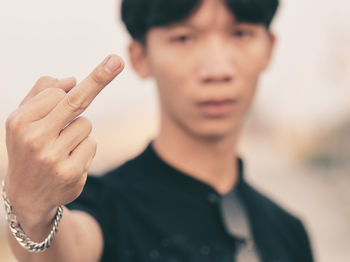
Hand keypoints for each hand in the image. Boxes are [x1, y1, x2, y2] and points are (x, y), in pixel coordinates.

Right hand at [4, 55, 123, 227]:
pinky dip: (83, 148)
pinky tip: (67, 161)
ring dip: (78, 132)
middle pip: (76, 101)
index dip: (67, 92)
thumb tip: (71, 80)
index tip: (102, 65)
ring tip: (59, 148)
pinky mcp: (71, 173)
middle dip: (99, 78)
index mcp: (19, 121)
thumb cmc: (27, 148)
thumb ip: (41, 93)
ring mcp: (52, 158)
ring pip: (85, 125)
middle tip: (116, 60)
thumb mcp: (22, 119)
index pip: (57, 93)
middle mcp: (34, 139)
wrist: (26, 195)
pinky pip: (91, 144)